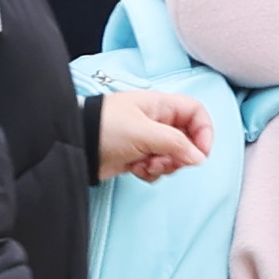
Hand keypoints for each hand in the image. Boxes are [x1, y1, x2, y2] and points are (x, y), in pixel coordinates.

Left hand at [94, 88, 212, 182]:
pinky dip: (150, 172)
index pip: (195, 113)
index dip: (203, 132)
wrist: (74, 146)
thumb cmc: (105, 128)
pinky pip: (157, 168)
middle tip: (167, 161)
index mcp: (160, 105)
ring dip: (164, 166)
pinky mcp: (137, 157)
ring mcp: (147, 140)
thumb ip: (176, 143)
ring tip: (146, 165)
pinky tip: (135, 169)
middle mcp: (156, 121)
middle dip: (180, 156)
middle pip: (187, 139)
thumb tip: (199, 158)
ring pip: (173, 156)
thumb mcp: (144, 133)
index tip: (201, 153)